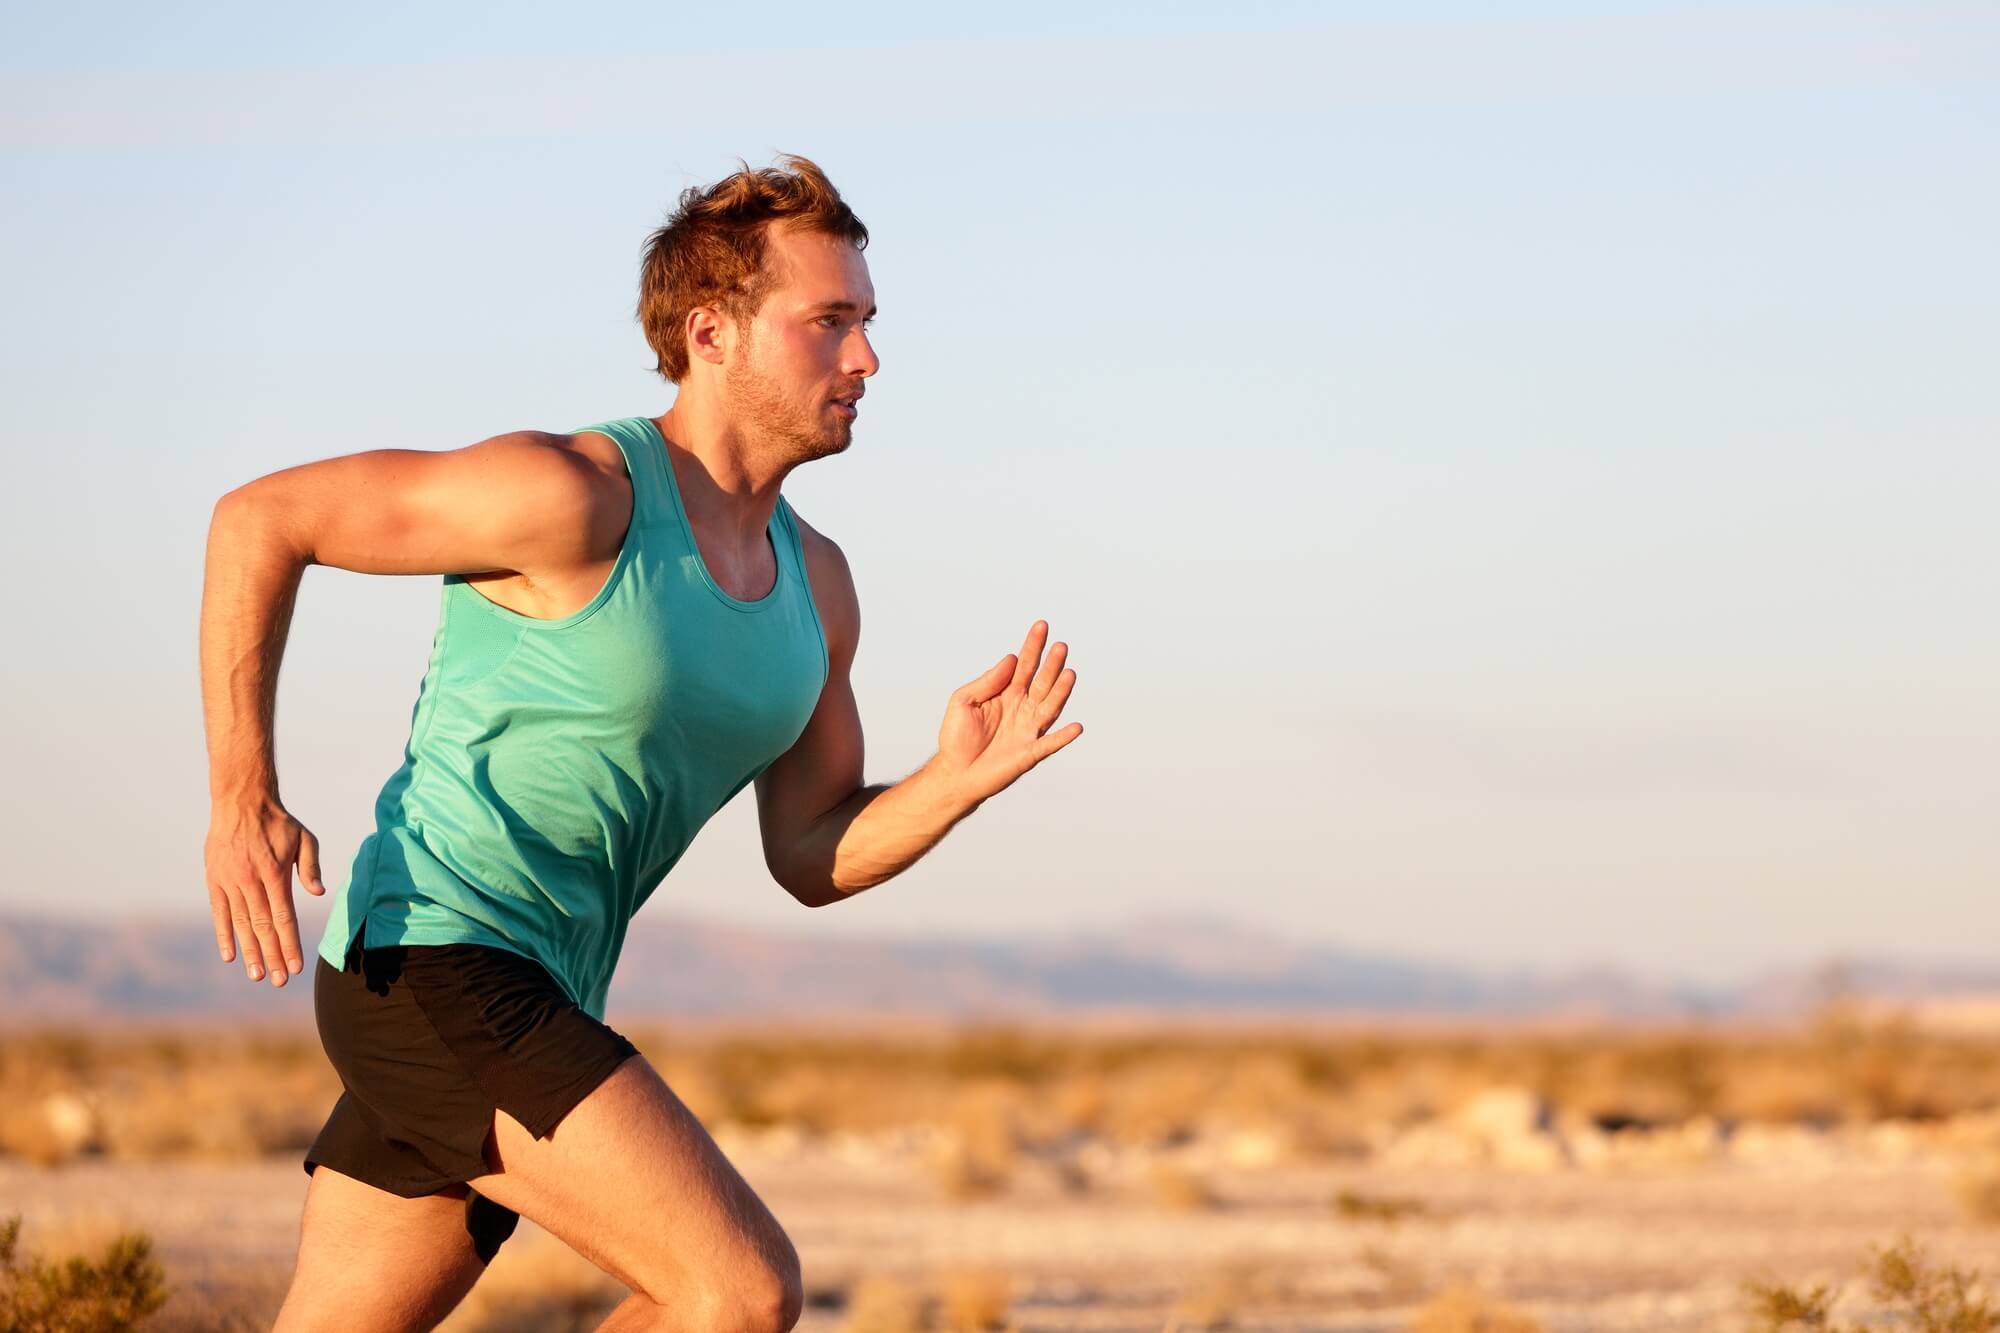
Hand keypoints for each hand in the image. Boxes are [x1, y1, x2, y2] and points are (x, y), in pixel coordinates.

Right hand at [203, 797, 324, 986]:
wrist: (241, 802)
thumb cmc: (278, 823)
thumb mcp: (304, 838)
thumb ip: (311, 866)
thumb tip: (317, 893)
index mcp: (274, 874)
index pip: (283, 917)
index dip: (289, 943)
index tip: (295, 966)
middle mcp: (250, 881)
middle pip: (263, 927)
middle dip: (272, 956)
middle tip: (278, 981)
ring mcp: (229, 882)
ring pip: (241, 924)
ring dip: (250, 952)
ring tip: (257, 975)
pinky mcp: (214, 881)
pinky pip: (219, 913)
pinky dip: (224, 935)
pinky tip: (230, 956)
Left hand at [936, 620, 1082, 806]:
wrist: (955, 773)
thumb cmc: (956, 737)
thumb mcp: (963, 701)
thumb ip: (987, 681)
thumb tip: (1010, 658)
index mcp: (1006, 693)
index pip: (1024, 665)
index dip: (1033, 646)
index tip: (1041, 626)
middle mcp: (1022, 708)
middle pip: (1041, 682)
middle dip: (1051, 665)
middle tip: (1061, 646)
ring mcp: (1028, 730)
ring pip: (1050, 707)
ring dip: (1061, 692)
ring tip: (1069, 673)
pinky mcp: (1029, 753)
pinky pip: (1049, 744)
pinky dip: (1063, 737)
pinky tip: (1076, 727)